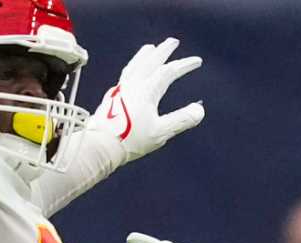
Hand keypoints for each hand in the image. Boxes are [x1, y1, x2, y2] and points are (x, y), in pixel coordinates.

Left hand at [93, 38, 204, 162]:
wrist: (101, 144)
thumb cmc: (131, 140)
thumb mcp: (161, 132)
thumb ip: (181, 120)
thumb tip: (199, 109)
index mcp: (147, 91)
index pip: (168, 72)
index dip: (184, 65)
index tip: (197, 61)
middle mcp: (133, 85)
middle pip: (150, 61)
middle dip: (163, 50)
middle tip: (173, 41)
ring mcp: (121, 88)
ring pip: (135, 65)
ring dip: (145, 55)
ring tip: (150, 48)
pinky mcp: (113, 95)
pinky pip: (126, 73)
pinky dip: (134, 66)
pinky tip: (133, 71)